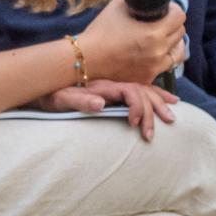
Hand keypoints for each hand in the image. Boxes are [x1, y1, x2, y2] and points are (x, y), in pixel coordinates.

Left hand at [39, 78, 179, 139]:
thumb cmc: (50, 96)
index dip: (137, 107)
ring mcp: (113, 86)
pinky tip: (168, 101)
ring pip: (145, 90)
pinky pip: (141, 91)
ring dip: (159, 103)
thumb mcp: (59, 99)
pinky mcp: (113, 91)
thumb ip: (79, 100)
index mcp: (102, 84)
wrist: (43, 87)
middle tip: (152, 133)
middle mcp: (111, 82)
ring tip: (172, 117)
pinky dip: (156, 96)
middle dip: (152, 111)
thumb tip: (100, 103)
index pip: (130, 91)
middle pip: (141, 91)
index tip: (134, 125)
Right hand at [75, 0, 185, 84]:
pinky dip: (162, 58)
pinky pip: (165, 66)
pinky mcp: (148, 78)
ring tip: (161, 40)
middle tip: (160, 22)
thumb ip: (137, 1)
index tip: (165, 9)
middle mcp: (159, 51)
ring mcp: (155, 67)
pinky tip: (152, 53)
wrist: (85, 59)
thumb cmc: (100, 31)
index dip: (173, 9)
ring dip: (173, 43)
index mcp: (154, 33)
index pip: (180, 16)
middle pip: (180, 33)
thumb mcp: (117, 6)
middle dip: (172, 25)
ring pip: (178, 52)